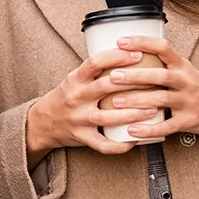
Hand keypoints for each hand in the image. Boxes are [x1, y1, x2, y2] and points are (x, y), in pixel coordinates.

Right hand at [25, 48, 164, 163]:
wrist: (42, 122)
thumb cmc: (65, 97)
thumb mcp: (74, 79)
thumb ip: (95, 71)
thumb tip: (127, 55)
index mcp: (75, 79)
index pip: (95, 62)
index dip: (117, 56)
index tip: (137, 53)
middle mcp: (76, 97)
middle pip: (106, 86)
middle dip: (133, 83)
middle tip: (156, 79)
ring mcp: (78, 118)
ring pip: (108, 117)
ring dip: (133, 114)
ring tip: (153, 110)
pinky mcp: (81, 137)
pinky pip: (103, 144)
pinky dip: (121, 144)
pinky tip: (136, 140)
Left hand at [109, 36, 198, 142]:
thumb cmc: (196, 86)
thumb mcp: (183, 68)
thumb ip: (160, 62)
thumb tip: (124, 52)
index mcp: (182, 65)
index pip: (163, 47)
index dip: (142, 42)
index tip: (121, 41)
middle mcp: (185, 81)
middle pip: (160, 75)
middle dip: (135, 75)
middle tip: (113, 75)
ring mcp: (188, 102)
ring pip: (161, 100)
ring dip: (137, 101)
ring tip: (115, 102)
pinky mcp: (189, 121)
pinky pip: (168, 126)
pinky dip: (149, 129)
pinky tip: (132, 129)